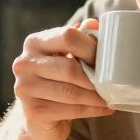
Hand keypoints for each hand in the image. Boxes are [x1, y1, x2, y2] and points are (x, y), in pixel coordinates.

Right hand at [12, 18, 113, 139]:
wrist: (39, 116)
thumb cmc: (57, 79)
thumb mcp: (67, 55)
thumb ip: (80, 38)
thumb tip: (94, 24)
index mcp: (34, 42)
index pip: (68, 37)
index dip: (92, 48)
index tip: (108, 59)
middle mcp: (24, 63)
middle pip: (70, 68)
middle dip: (96, 77)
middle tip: (114, 82)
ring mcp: (25, 88)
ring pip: (72, 92)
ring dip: (97, 96)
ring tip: (113, 96)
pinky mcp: (33, 111)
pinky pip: (71, 110)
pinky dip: (93, 110)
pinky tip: (105, 108)